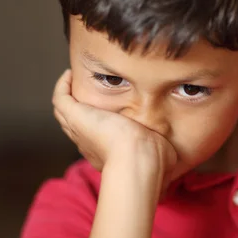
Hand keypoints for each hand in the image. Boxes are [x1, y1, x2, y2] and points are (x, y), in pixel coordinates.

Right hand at [52, 69, 177, 191]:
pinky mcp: (76, 117)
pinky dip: (63, 86)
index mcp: (107, 153)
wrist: (138, 162)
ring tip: (74, 79)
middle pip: (75, 125)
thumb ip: (164, 149)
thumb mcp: (161, 154)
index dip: (100, 124)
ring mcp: (79, 131)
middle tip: (85, 90)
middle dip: (80, 108)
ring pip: (64, 113)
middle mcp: (89, 143)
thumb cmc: (153, 163)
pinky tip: (70, 74)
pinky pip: (61, 99)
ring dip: (68, 95)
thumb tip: (177, 156)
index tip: (109, 113)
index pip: (98, 138)